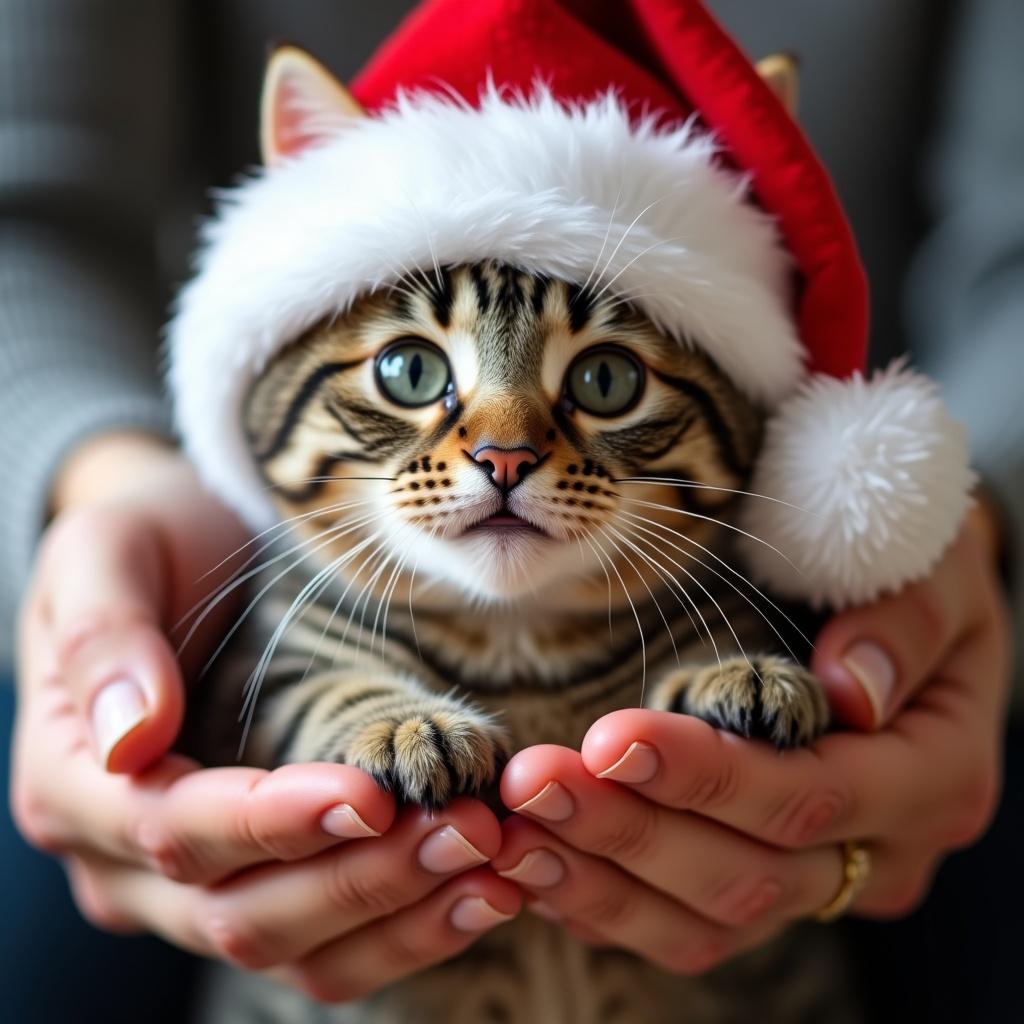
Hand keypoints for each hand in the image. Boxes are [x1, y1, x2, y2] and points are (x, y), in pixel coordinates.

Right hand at [11, 434, 518, 1000]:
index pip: (173, 830)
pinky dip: (403, 932)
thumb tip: (130, 740)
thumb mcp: (104, 552)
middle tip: (465, 828)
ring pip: (290, 951)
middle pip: (239, 912)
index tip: (369, 794)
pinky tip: (478, 892)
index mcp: (72, 784)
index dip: (271, 823)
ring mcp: (190, 886)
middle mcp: (123, 861)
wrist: (194, 547)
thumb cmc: (149, 541)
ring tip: (488, 861)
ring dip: (397, 915)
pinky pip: (325, 948)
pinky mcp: (258, 882)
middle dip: (359, 878)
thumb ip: (104, 637)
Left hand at [492, 513, 1008, 972]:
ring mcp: (822, 882)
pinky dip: (604, 904)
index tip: (608, 736)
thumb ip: (904, 625)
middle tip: (532, 780)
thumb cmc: (918, 578)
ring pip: (705, 922)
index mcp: (936, 778)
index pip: (811, 796)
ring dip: (599, 882)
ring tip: (512, 833)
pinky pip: (681, 924)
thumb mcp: (937, 576)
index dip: (707, 776)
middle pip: (746, 875)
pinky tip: (534, 866)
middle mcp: (883, 855)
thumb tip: (853, 691)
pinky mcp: (766, 886)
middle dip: (628, 831)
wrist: (908, 614)